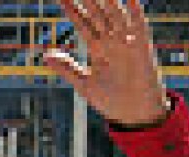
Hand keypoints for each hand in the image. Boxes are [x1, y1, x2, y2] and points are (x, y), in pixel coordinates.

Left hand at [44, 0, 168, 126]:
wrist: (134, 113)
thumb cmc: (110, 100)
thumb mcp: (84, 83)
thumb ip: (67, 68)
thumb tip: (46, 55)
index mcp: (97, 48)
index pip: (83, 23)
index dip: (73, 9)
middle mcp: (111, 41)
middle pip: (98, 13)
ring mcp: (127, 42)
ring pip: (115, 14)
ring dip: (108, 0)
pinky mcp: (142, 46)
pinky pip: (138, 23)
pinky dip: (134, 10)